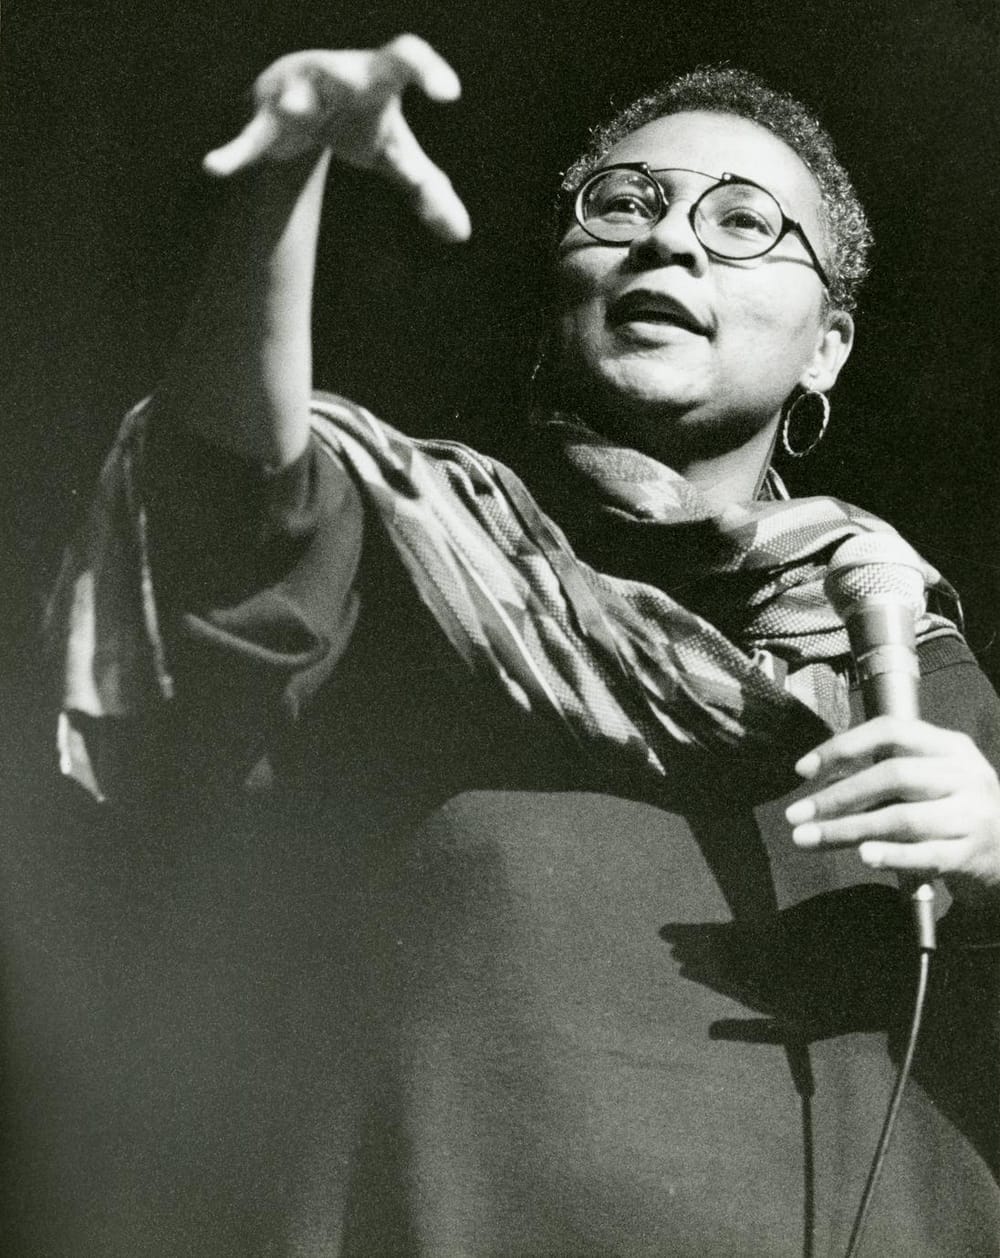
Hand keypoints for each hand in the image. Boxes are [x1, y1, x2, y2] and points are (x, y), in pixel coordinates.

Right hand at [203, 35, 470, 241]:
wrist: (298, 108)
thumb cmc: (359, 123)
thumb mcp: (395, 155)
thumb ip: (429, 190)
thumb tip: (460, 234)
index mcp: (375, 79)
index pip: (404, 60)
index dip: (426, 71)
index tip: (449, 95)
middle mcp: (335, 77)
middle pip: (347, 72)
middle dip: (351, 76)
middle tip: (361, 83)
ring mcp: (296, 96)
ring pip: (294, 96)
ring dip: (294, 103)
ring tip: (294, 112)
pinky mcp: (264, 124)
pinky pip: (249, 140)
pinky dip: (232, 154)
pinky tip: (214, 168)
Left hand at [785, 716, 999, 896]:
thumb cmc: (952, 809)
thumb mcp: (926, 780)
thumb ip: (879, 778)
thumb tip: (819, 784)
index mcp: (948, 746)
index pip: (891, 731)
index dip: (843, 747)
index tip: (803, 769)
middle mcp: (964, 774)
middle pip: (893, 776)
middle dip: (837, 796)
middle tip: (796, 815)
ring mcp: (973, 815)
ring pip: (903, 819)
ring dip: (848, 829)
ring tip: (809, 839)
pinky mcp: (972, 855)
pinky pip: (926, 855)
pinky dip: (892, 855)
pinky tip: (863, 856)